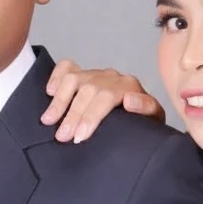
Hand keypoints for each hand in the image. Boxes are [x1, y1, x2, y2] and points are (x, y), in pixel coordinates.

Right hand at [40, 59, 164, 141]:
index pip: (106, 97)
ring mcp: (95, 74)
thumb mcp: (153, 119)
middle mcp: (111, 77)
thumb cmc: (144, 121)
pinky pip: (67, 67)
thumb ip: (147, 108)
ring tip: (49, 121)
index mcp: (129, 86)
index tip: (80, 136)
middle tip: (62, 136)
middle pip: (88, 90)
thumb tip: (129, 100)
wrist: (142, 116)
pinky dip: (56, 77)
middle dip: (73, 114)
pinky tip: (49, 92)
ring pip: (74, 79)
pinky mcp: (84, 74)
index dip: (90, 116)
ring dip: (60, 100)